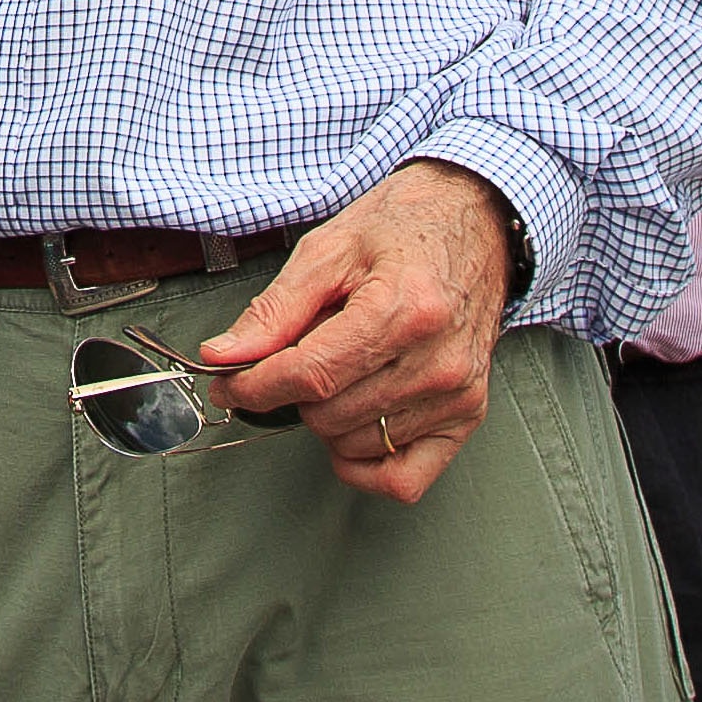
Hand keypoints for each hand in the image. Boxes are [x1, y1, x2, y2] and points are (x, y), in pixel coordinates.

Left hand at [197, 160, 513, 505]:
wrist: (475, 224)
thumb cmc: (405, 229)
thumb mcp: (328, 250)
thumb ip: (274, 310)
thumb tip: (225, 355)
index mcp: (403, 310)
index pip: (310, 376)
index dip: (254, 385)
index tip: (229, 381)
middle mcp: (438, 361)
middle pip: (327, 414)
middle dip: (291, 391)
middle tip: (298, 354)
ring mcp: (457, 394)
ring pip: (354, 444)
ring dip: (327, 418)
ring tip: (342, 367)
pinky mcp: (468, 415)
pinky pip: (403, 478)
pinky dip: (365, 463)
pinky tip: (354, 424)